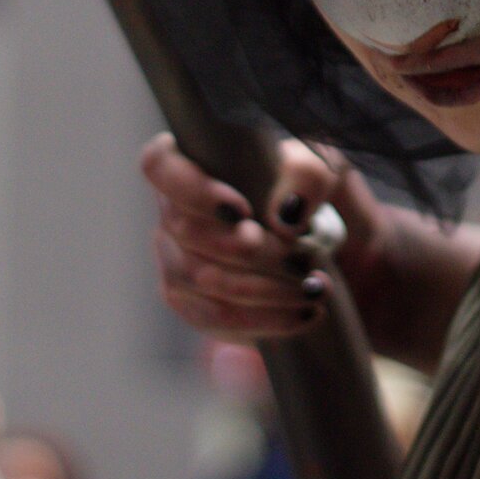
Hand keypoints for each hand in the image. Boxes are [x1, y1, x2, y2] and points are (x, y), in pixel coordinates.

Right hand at [140, 133, 388, 343]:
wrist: (316, 238)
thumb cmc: (305, 187)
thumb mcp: (320, 166)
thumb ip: (306, 175)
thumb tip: (282, 218)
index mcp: (190, 160)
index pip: (159, 166)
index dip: (193, 190)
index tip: (242, 210)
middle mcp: (172, 210)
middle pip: (187, 232)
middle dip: (248, 251)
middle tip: (299, 258)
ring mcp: (175, 260)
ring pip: (200, 279)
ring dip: (264, 289)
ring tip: (313, 288)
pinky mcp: (192, 303)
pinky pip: (215, 318)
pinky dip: (265, 319)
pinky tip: (305, 313)